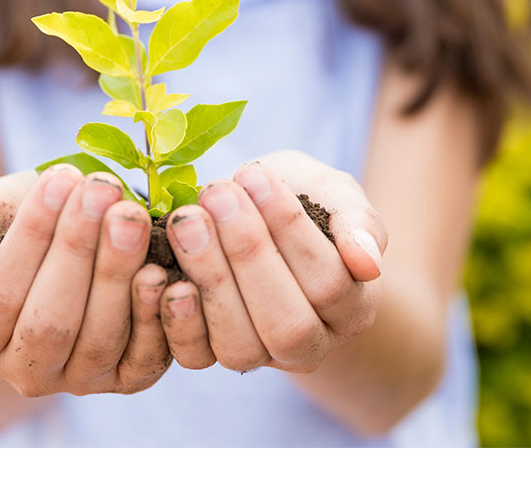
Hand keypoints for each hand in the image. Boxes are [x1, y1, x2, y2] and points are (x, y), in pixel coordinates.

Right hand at [0, 164, 172, 395]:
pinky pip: (143, 358)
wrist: (57, 250)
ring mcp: (79, 379)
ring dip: (117, 272)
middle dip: (78, 248)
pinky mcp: (128, 376)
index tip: (60, 176)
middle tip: (102, 187)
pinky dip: (153, 315)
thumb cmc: (8, 225)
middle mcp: (25, 373)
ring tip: (130, 214)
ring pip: (98, 338)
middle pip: (51, 321)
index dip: (32, 235)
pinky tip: (158, 267)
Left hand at [157, 149, 387, 373]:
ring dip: (210, 278)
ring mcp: (260, 356)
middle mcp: (311, 345)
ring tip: (188, 219)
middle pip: (287, 323)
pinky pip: (195, 356)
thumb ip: (358, 221)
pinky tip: (162, 268)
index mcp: (352, 307)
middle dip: (248, 254)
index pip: (329, 281)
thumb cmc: (303, 199)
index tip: (253, 174)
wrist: (258, 216)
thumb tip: (368, 262)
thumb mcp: (334, 193)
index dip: (290, 229)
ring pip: (240, 346)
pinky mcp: (212, 354)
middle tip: (217, 195)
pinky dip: (177, 318)